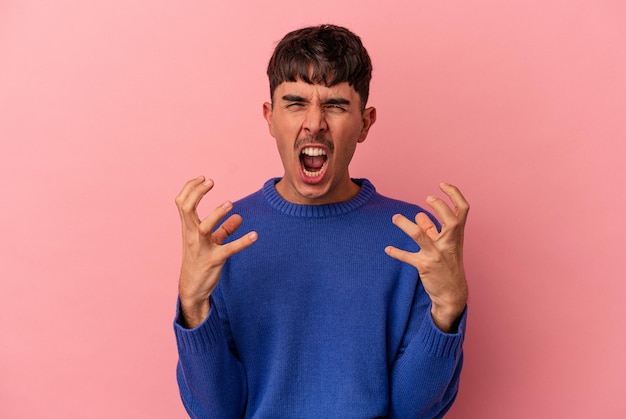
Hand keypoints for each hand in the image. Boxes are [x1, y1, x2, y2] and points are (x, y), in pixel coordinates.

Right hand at [175, 176, 257, 327]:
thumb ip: (224, 229)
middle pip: (186, 209)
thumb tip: (238, 217)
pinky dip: (242, 242)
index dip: (190, 188)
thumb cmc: (200, 261)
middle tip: (211, 181)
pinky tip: (255, 236)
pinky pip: (229, 249)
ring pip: (204, 227)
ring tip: (230, 203)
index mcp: (188, 228)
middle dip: (197, 193)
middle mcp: (191, 235)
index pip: (182, 202)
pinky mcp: (214, 260)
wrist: (192, 289)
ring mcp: (201, 248)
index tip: (203, 178)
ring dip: (216, 214)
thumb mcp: (211, 243)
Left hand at [385, 182, 468, 332]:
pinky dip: (396, 252)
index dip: (454, 194)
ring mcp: (437, 255)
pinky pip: (407, 257)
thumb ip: (432, 229)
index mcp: (456, 235)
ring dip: (405, 224)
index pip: (463, 210)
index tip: (442, 185)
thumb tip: (419, 215)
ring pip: (420, 235)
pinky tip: (388, 249)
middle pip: (450, 220)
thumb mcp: (444, 246)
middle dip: (440, 206)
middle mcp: (449, 243)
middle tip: (427, 198)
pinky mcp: (425, 267)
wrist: (453, 294)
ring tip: (395, 218)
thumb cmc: (448, 265)